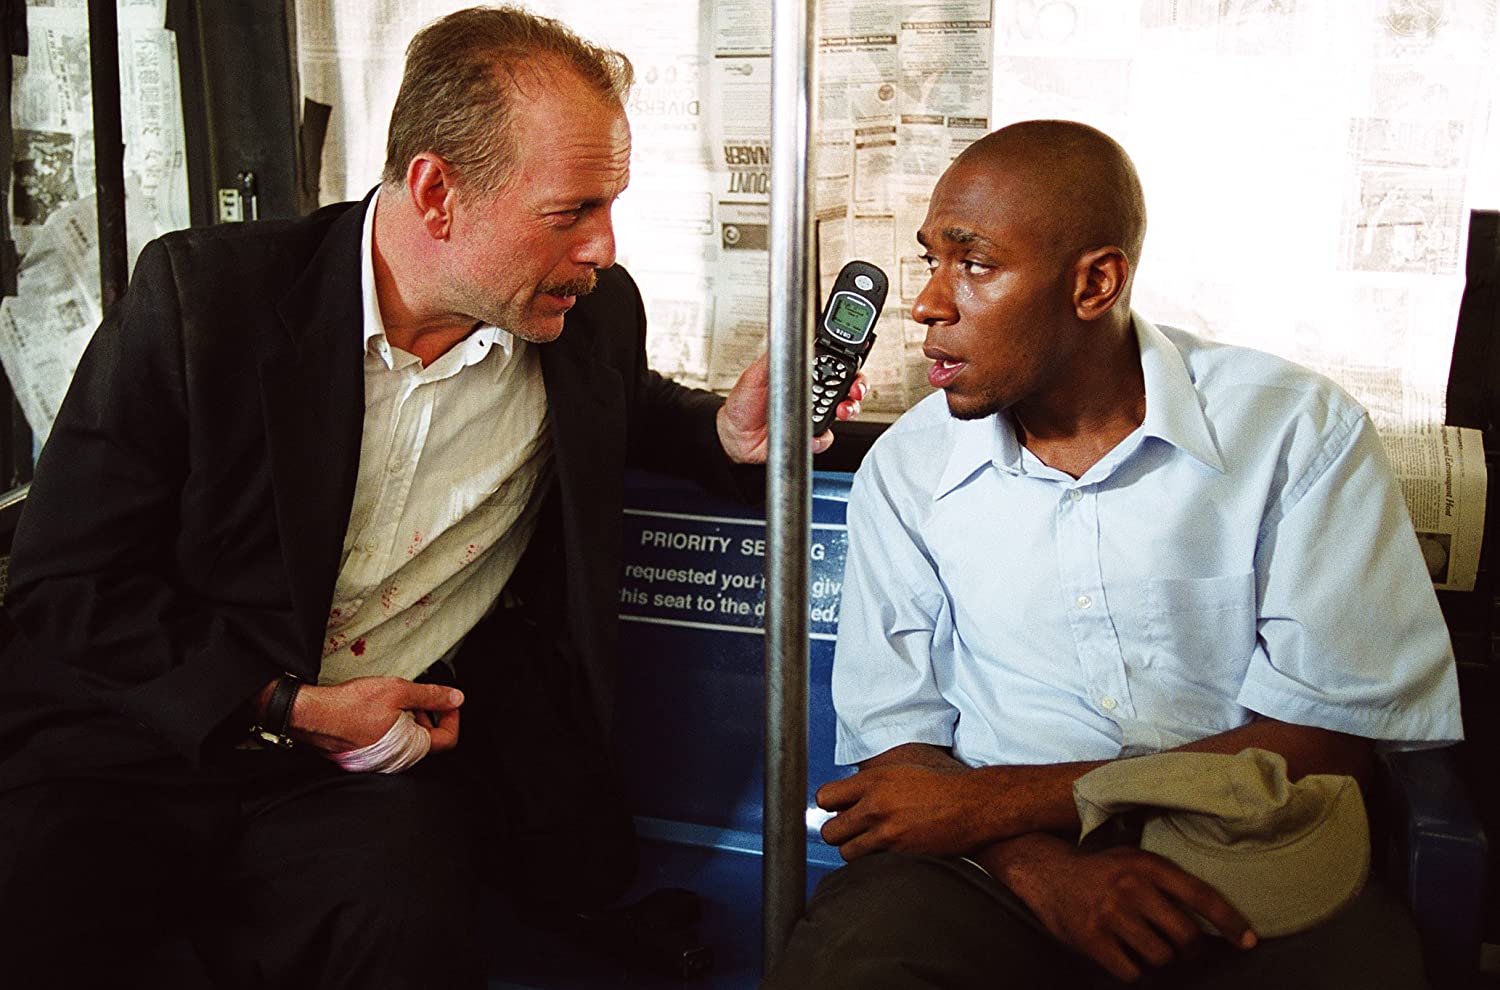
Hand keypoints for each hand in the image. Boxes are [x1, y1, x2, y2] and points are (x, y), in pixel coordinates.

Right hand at [288, 676, 463, 754]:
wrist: (312, 717)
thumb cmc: (350, 706)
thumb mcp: (398, 691)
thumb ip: (431, 696)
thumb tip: (456, 698)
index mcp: (412, 748)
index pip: (449, 739)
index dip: (451, 716)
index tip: (446, 700)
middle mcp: (398, 761)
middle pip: (429, 738)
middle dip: (427, 714)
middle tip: (414, 695)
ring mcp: (382, 761)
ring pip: (409, 739)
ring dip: (408, 718)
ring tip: (393, 700)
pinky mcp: (368, 756)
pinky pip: (390, 741)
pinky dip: (392, 724)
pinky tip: (378, 709)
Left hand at [716, 350, 868, 463]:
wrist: (734, 434)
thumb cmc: (743, 402)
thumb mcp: (754, 374)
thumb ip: (773, 356)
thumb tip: (785, 337)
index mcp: (804, 373)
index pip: (834, 364)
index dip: (848, 363)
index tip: (852, 363)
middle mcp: (813, 393)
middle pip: (848, 387)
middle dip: (857, 388)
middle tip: (853, 390)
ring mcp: (814, 414)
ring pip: (844, 412)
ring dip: (848, 411)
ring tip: (840, 411)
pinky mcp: (811, 435)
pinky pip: (825, 438)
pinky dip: (822, 438)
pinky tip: (813, 435)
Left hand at [817, 763, 995, 860]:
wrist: (973, 804)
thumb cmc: (939, 786)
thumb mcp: (899, 772)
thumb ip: (869, 785)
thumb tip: (845, 800)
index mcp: (873, 781)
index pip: (824, 797)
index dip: (828, 806)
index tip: (838, 809)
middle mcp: (876, 806)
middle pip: (829, 831)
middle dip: (837, 833)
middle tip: (851, 832)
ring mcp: (888, 832)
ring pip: (847, 853)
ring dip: (855, 850)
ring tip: (870, 843)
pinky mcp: (901, 854)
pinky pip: (872, 864)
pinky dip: (876, 861)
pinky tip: (890, 850)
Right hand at [985, 835, 1255, 983]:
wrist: (1046, 873)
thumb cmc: (1101, 871)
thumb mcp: (1134, 860)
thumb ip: (1168, 882)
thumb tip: (1212, 922)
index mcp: (1147, 864)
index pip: (1201, 896)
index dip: (1230, 922)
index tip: (1249, 942)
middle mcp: (1130, 886)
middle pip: (1186, 937)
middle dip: (1190, 950)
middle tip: (1182, 949)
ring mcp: (1109, 913)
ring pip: (1161, 958)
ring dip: (1159, 960)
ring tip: (1145, 946)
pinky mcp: (1091, 938)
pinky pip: (1133, 972)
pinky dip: (1133, 970)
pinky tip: (1123, 953)